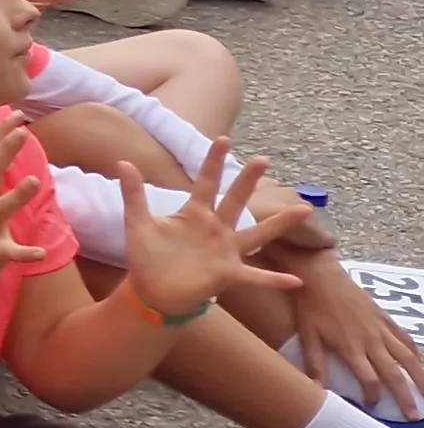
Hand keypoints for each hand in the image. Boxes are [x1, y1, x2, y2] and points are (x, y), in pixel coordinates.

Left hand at [118, 140, 311, 321]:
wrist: (151, 290)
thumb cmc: (148, 256)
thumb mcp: (137, 223)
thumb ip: (133, 194)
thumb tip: (123, 161)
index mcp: (194, 214)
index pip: (206, 182)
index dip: (213, 162)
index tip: (224, 138)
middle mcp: (216, 229)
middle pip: (235, 200)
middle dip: (247, 181)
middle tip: (263, 159)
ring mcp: (225, 251)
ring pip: (258, 234)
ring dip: (280, 223)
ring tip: (304, 208)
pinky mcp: (228, 274)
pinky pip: (256, 278)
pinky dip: (274, 280)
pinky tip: (296, 281)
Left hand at [288, 253, 423, 417]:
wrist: (320, 276)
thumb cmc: (310, 308)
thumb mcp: (307, 337)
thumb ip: (314, 364)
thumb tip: (316, 390)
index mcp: (351, 348)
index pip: (370, 379)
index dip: (373, 396)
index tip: (373, 407)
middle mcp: (371, 341)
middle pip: (394, 373)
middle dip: (406, 396)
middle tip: (415, 416)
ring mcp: (382, 329)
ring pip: (408, 357)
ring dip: (420, 377)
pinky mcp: (386, 318)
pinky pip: (406, 340)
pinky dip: (417, 354)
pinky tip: (422, 364)